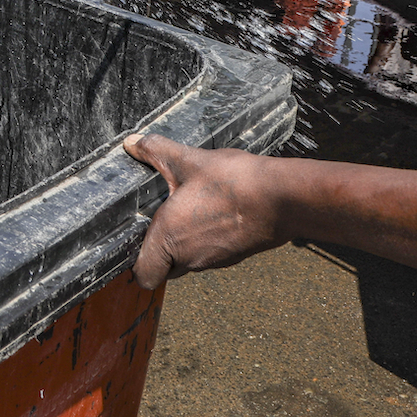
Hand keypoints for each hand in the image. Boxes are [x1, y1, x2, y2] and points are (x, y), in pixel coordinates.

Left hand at [122, 133, 286, 288]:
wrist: (283, 199)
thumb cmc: (234, 183)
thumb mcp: (187, 159)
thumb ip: (155, 150)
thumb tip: (133, 142)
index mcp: (170, 239)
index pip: (144, 274)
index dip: (136, 262)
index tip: (136, 239)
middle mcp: (190, 258)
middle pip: (165, 267)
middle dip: (160, 248)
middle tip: (160, 217)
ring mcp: (214, 260)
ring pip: (188, 260)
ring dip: (184, 242)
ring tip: (188, 209)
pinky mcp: (234, 256)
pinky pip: (210, 253)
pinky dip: (206, 238)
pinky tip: (212, 211)